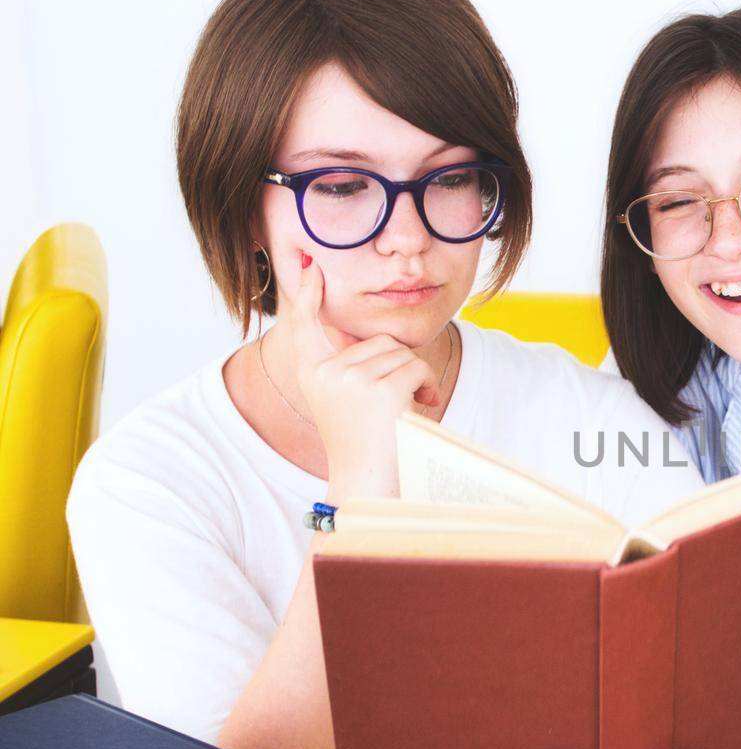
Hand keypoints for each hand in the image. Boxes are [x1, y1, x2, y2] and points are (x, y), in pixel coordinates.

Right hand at [286, 257, 440, 496]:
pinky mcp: (381, 390)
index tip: (310, 266)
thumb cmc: (365, 442)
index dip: (308, 295)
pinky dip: (426, 385)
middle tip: (401, 398)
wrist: (368, 482)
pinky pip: (416, 368)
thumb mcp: (346, 398)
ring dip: (414, 377)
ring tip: (408, 408)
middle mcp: (326, 371)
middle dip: (398, 364)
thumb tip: (376, 340)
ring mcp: (352, 379)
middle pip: (378, 341)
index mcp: (313, 372)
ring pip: (401, 354)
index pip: (306, 325)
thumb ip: (352, 366)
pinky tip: (422, 406)